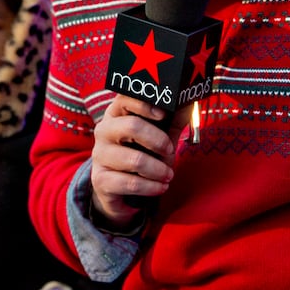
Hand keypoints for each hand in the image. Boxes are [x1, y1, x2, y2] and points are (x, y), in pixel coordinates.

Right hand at [89, 94, 184, 226]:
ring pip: (134, 160)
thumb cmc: (142, 155)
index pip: (124, 98)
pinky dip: (152, 187)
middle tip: (170, 151)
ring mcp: (100, 155)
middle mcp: (104, 131)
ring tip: (168, 175)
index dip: (145, 105)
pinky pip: (131, 183)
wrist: (121, 190)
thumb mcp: (160, 136)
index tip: (163, 114)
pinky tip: (160, 187)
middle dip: (158, 141)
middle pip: (131, 126)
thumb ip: (173, 120)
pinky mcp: (100, 180)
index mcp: (117, 114)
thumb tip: (189, 101)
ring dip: (158, 170)